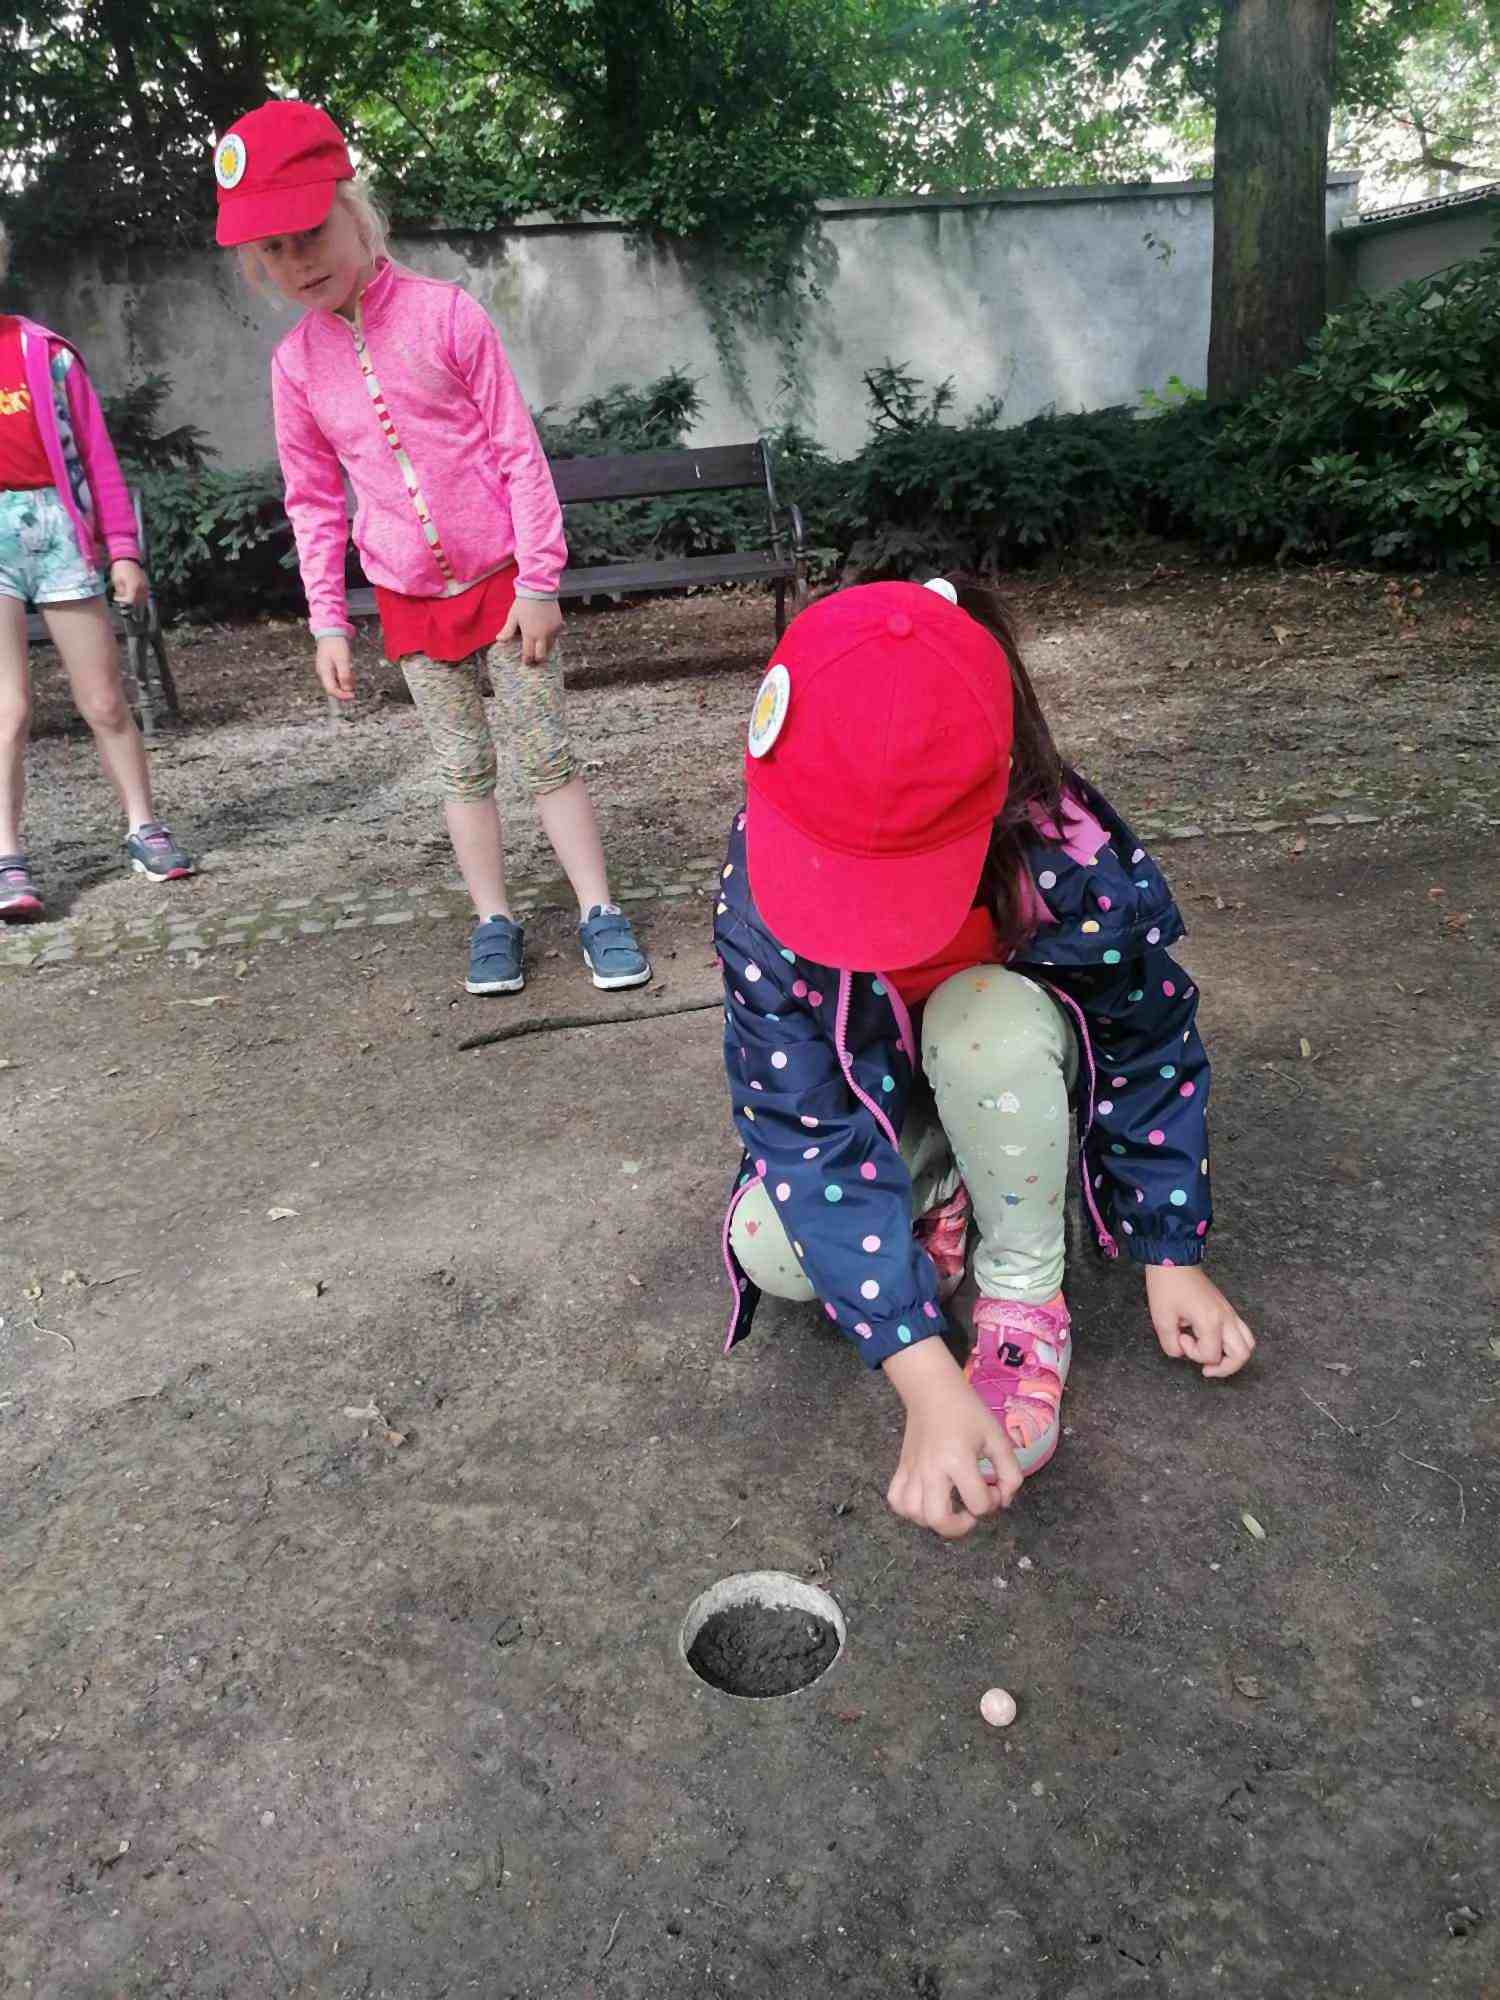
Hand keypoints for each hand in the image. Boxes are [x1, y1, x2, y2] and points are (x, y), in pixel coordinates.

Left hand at [110, 559, 147, 610]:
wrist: (127, 558)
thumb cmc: (120, 569)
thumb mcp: (116, 581)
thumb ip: (120, 593)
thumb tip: (122, 602)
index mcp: (133, 586)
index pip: (130, 601)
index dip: (122, 601)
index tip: (116, 598)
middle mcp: (141, 587)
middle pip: (136, 602)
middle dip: (127, 601)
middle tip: (121, 597)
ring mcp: (145, 585)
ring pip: (142, 599)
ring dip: (134, 600)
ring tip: (126, 594)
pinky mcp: (147, 584)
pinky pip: (145, 594)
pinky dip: (139, 596)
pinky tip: (133, 593)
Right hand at [315, 634, 355, 702]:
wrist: (331, 632)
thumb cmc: (336, 644)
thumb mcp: (342, 659)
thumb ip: (344, 675)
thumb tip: (347, 689)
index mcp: (324, 672)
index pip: (331, 690)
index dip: (342, 696)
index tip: (353, 695)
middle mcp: (323, 673)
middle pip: (334, 688)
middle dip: (345, 687)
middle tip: (353, 678)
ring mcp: (326, 670)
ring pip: (337, 683)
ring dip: (346, 681)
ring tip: (351, 671)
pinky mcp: (330, 667)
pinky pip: (338, 676)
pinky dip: (345, 676)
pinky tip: (349, 668)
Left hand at [499, 594, 562, 664]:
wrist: (539, 589)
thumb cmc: (524, 603)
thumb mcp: (513, 617)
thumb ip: (508, 631)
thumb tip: (499, 640)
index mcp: (530, 634)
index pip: (529, 654)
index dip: (527, 660)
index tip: (525, 662)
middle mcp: (542, 635)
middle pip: (542, 655)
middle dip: (538, 659)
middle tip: (534, 659)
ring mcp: (552, 630)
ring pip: (551, 647)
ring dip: (545, 649)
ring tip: (540, 648)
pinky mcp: (559, 624)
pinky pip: (556, 636)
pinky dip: (552, 638)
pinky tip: (547, 635)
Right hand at [883, 1337, 1022, 1539]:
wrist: (933, 1389)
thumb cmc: (968, 1412)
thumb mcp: (997, 1438)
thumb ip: (1010, 1472)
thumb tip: (1004, 1501)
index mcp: (958, 1460)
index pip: (979, 1503)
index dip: (994, 1501)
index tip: (995, 1485)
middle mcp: (932, 1470)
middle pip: (939, 1519)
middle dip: (960, 1527)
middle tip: (970, 1512)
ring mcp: (912, 1470)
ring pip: (914, 1514)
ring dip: (934, 1520)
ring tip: (949, 1506)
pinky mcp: (901, 1468)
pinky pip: (896, 1500)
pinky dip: (909, 1509)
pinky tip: (925, 1502)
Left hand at [1145, 1265, 1255, 1378]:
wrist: (1173, 1259)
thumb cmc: (1167, 1285)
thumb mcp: (1161, 1319)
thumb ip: (1171, 1344)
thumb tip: (1181, 1352)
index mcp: (1211, 1320)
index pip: (1211, 1355)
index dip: (1193, 1353)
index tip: (1181, 1337)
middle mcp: (1226, 1317)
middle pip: (1243, 1354)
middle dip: (1224, 1367)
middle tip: (1205, 1366)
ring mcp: (1230, 1312)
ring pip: (1248, 1343)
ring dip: (1232, 1356)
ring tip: (1212, 1355)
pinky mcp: (1227, 1308)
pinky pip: (1241, 1332)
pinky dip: (1231, 1343)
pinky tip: (1211, 1340)